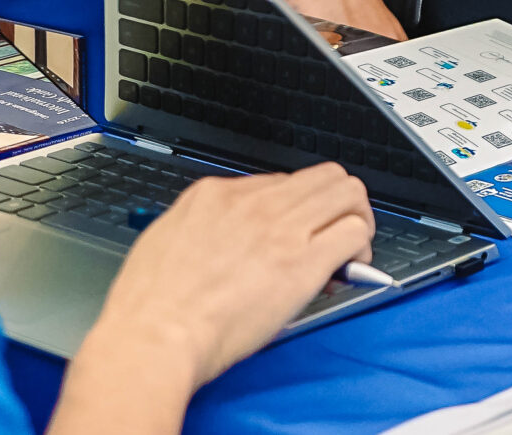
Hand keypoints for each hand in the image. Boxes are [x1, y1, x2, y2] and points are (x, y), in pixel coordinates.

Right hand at [58, 165, 373, 422]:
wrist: (154, 336)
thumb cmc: (150, 309)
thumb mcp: (166, 241)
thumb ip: (202, 230)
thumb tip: (226, 241)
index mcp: (215, 194)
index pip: (278, 182)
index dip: (293, 210)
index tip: (293, 234)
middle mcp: (253, 202)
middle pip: (323, 175)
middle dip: (337, 202)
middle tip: (333, 232)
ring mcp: (281, 228)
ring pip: (348, 193)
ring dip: (356, 218)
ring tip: (349, 249)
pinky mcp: (303, 261)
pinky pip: (353, 232)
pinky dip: (361, 247)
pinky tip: (349, 269)